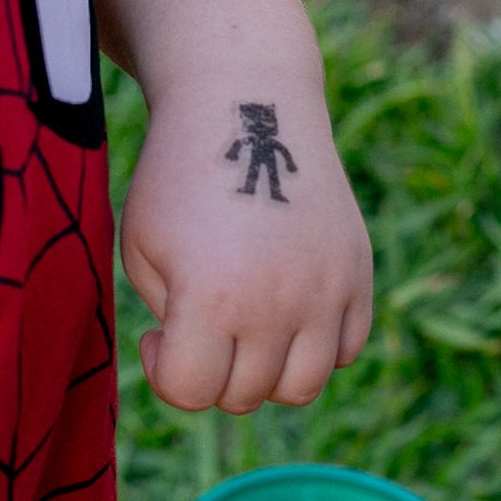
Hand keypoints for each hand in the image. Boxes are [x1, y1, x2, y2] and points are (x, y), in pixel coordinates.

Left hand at [119, 89, 372, 414]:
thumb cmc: (178, 177)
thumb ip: (169, 322)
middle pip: (246, 396)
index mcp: (212, 298)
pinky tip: (284, 306)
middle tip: (198, 320)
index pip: (191, 393)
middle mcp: (278, 303)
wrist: (245, 103)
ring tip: (244, 327)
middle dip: (213, 370)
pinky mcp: (357, 272)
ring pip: (303, 387)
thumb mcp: (143, 248)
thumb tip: (211, 370)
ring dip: (266, 372)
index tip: (157, 332)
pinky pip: (346, 349)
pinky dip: (315, 345)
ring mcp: (326, 290)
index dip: (163, 371)